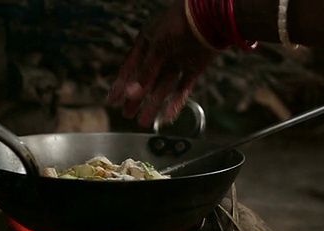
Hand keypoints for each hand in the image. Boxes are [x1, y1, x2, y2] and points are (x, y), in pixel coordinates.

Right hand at [108, 0, 219, 126]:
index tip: (113, 100)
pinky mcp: (193, 68)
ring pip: (162, 87)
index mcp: (148, 41)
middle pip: (146, 80)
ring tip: (144, 121)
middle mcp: (162, 51)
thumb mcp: (157, 48)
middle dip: (136, 98)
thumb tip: (131, 94)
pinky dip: (175, 102)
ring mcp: (178, 60)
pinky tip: (167, 116)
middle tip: (128, 114)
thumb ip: (145, 73)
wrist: (210, 17)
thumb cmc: (180, 24)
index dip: (121, 84)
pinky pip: (181, 88)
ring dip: (153, 104)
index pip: (131, 67)